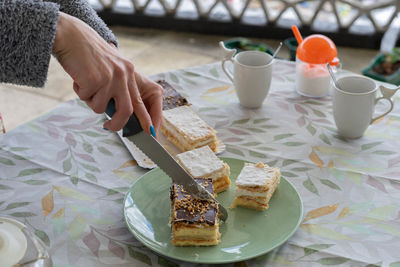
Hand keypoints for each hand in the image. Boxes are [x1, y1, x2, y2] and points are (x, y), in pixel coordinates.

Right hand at [52, 12, 162, 133]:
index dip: (147, 119)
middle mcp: (123, 75)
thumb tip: (119, 112)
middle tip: (109, 127)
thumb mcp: (110, 67)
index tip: (151, 133)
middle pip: (127, 111)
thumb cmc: (87, 54)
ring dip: (90, 101)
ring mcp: (109, 78)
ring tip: (85, 84)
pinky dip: (80, 93)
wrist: (70, 35)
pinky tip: (78, 78)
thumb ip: (118, 86)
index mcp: (129, 72)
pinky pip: (86, 99)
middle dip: (118, 124)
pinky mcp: (95, 80)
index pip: (141, 101)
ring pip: (101, 107)